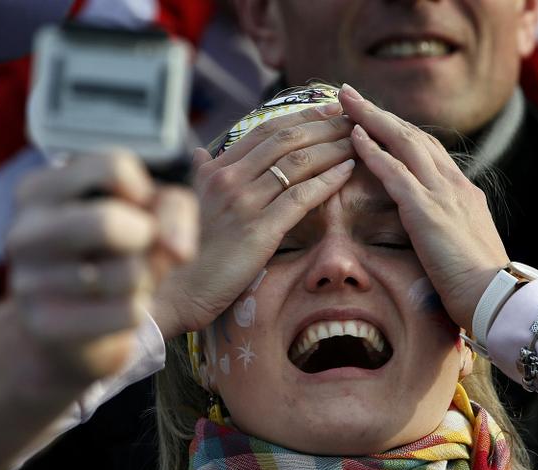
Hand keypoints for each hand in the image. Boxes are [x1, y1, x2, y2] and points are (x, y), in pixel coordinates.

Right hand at [7, 151, 196, 381]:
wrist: (71, 329)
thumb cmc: (112, 256)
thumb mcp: (147, 213)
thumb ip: (173, 208)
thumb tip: (178, 249)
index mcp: (39, 190)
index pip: (114, 167)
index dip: (145, 192)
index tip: (137, 209)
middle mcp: (24, 232)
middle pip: (108, 222)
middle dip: (145, 237)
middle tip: (140, 247)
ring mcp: (28, 282)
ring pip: (128, 274)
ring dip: (145, 280)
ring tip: (124, 283)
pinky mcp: (47, 326)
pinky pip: (129, 312)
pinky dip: (139, 311)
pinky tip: (115, 311)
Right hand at [152, 103, 356, 336]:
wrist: (180, 290)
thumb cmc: (191, 251)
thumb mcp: (192, 204)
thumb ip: (201, 175)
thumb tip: (200, 152)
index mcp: (215, 170)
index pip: (266, 131)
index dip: (302, 117)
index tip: (330, 110)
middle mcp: (228, 179)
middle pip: (286, 140)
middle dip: (325, 126)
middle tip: (353, 119)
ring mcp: (243, 203)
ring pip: (298, 163)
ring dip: (333, 148)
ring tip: (358, 142)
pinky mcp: (259, 230)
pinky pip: (301, 197)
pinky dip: (328, 180)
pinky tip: (348, 171)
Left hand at [339, 84, 508, 331]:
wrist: (496, 296)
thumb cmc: (480, 283)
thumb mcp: (466, 245)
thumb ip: (450, 228)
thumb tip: (436, 229)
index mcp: (464, 192)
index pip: (428, 149)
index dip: (399, 130)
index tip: (376, 118)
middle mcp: (454, 184)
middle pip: (413, 136)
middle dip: (380, 113)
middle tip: (351, 95)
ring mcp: (441, 194)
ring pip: (403, 142)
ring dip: (372, 119)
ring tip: (345, 102)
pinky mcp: (426, 210)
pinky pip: (394, 172)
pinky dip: (372, 151)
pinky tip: (353, 136)